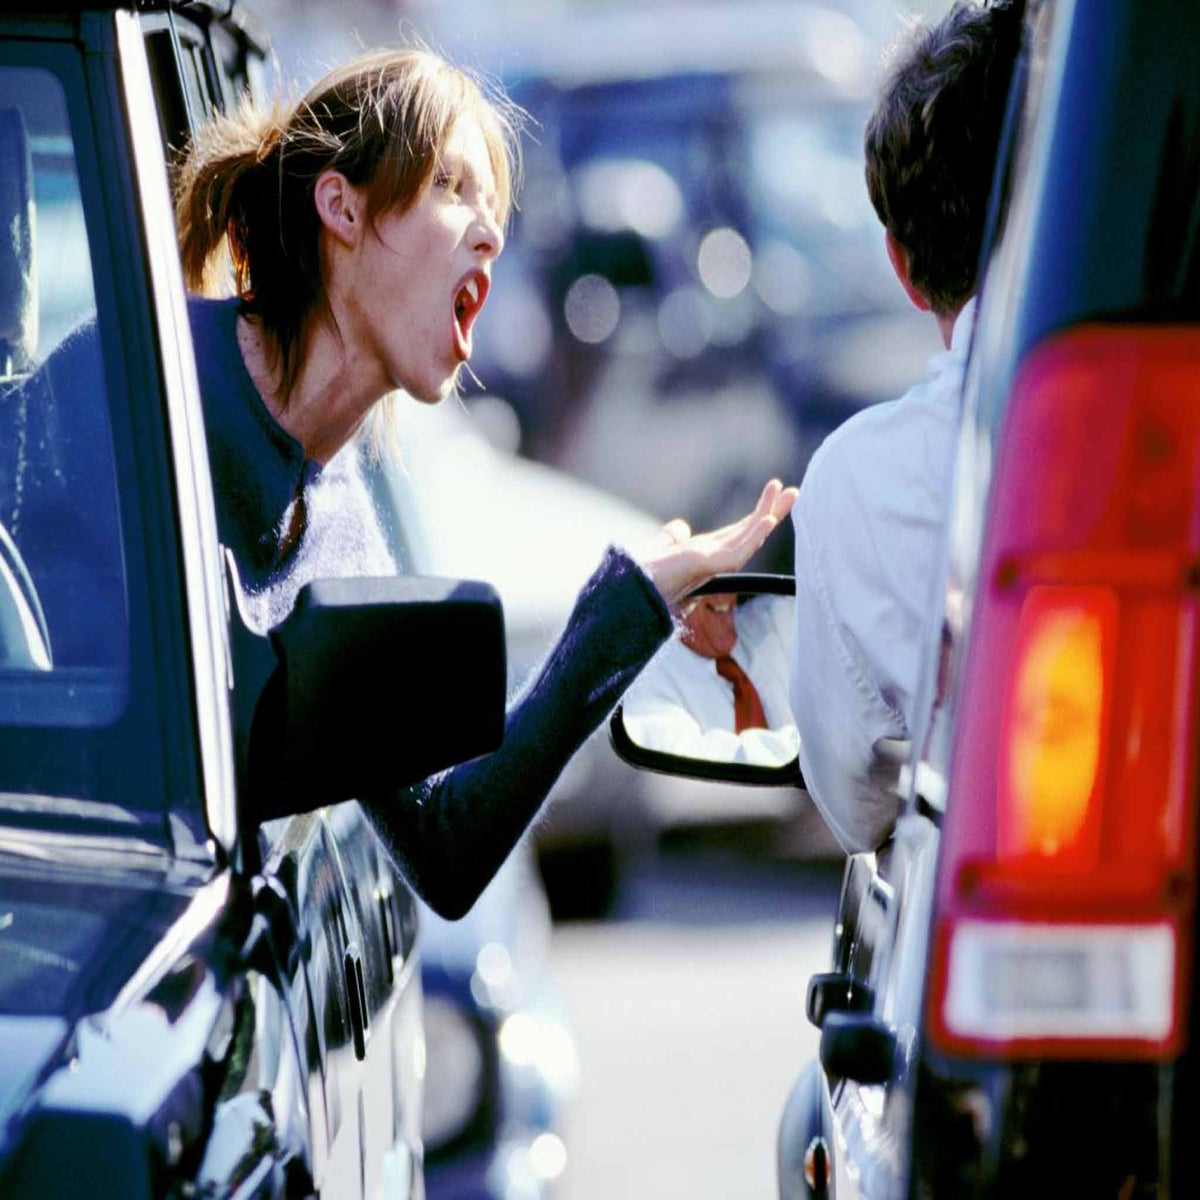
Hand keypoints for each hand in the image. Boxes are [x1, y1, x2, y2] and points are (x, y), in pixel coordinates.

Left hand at [637, 479, 798, 608]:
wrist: (628, 594)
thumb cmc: (643, 576)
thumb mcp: (661, 548)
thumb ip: (672, 537)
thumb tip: (680, 528)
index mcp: (706, 554)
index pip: (738, 532)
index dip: (757, 516)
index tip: (774, 496)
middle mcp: (713, 558)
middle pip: (750, 531)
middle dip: (772, 512)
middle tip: (795, 492)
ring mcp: (711, 563)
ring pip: (748, 537)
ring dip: (769, 514)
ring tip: (789, 493)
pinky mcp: (705, 566)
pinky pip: (736, 552)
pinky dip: (753, 537)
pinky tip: (768, 521)